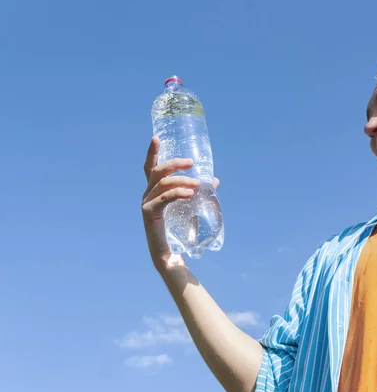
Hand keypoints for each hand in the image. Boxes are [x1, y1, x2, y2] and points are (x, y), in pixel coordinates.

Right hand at [141, 136, 219, 267]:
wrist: (170, 254)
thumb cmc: (178, 229)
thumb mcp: (190, 206)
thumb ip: (199, 192)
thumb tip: (215, 180)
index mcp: (154, 190)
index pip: (150, 167)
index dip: (152, 152)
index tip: (156, 137)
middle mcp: (147, 194)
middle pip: (156, 171)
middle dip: (174, 163)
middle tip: (191, 163)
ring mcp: (146, 204)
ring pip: (162, 184)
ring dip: (181, 180)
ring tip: (197, 184)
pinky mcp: (148, 214)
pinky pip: (162, 199)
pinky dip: (176, 193)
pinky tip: (189, 193)